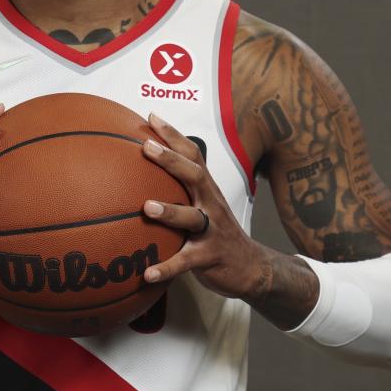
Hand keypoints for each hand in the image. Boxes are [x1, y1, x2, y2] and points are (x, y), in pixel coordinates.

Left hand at [140, 113, 264, 299]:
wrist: (252, 267)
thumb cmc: (216, 232)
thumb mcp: (202, 206)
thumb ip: (178, 189)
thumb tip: (139, 174)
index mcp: (206, 190)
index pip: (192, 155)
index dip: (173, 135)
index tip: (151, 117)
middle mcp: (211, 205)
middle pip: (194, 176)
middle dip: (171, 160)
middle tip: (146, 148)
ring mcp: (212, 231)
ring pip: (192, 218)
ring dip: (170, 212)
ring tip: (147, 208)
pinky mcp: (209, 258)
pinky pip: (186, 262)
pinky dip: (166, 268)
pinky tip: (147, 274)